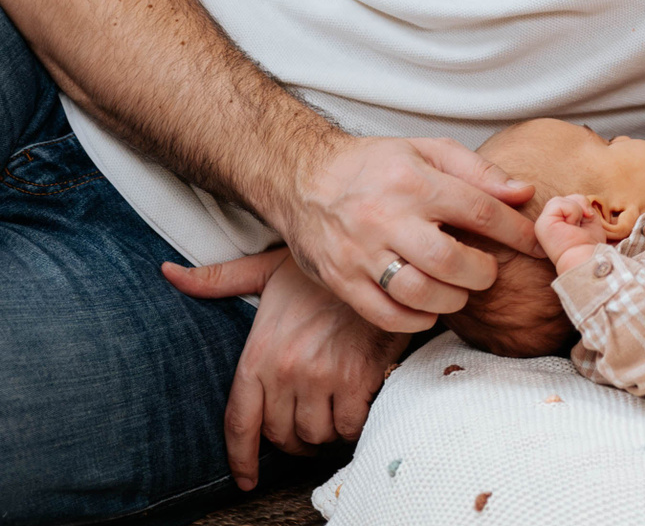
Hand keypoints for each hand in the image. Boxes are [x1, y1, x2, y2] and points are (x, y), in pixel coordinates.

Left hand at [163, 249, 407, 490]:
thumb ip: (218, 280)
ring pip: (314, 435)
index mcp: (258, 354)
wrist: (376, 264)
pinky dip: (351, 424)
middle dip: (292, 439)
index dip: (241, 458)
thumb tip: (169, 273)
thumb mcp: (266, 270)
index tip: (246, 479)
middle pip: (279, 435)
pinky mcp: (355, 379)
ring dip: (323, 432)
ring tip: (332, 414)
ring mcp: (320, 377)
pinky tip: (356, 407)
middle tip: (305, 426)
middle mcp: (284, 371)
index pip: (240, 422)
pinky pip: (347, 426)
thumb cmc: (322, 273)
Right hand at [275, 134, 539, 332]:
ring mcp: (360, 253)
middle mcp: (386, 219)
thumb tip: (524, 193)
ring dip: (452, 299)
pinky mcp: (341, 281)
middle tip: (487, 271)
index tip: (536, 245)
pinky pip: (386, 315)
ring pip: (418, 293)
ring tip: (459, 288)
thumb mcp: (429, 150)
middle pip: (449, 261)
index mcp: (414, 182)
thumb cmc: (376, 165)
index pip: (479, 211)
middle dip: (482, 273)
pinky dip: (417, 319)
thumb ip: (480, 171)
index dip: (516, 233)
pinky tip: (430, 305)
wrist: (303, 178)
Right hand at [536, 194, 606, 273]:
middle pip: (564, 199)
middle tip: (582, 225)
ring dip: (576, 211)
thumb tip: (578, 200)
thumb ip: (580, 205)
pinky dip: (572, 212)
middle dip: (580, 207)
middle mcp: (547, 224)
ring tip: (576, 227)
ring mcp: (542, 223)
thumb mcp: (589, 218)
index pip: (567, 203)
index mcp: (556, 224)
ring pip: (560, 200)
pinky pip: (558, 203)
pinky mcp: (542, 223)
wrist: (585, 258)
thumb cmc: (589, 244)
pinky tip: (572, 226)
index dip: (580, 208)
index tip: (584, 226)